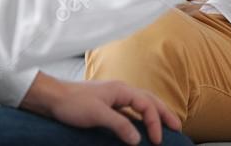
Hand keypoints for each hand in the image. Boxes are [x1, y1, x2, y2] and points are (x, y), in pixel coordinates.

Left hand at [20, 72, 179, 144]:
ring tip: (165, 125)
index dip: (155, 122)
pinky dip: (141, 117)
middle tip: (177, 127)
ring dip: (154, 114)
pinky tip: (141, 125)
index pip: (147, 105)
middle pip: (150, 100)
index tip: (156, 141)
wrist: (53, 97)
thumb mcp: (97, 115)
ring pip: (142, 104)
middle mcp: (122, 91)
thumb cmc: (73, 103)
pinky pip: (131, 110)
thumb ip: (119, 125)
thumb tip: (138, 139)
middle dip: (164, 113)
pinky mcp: (108, 104)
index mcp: (122, 90)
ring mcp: (115, 97)